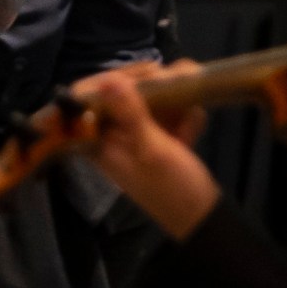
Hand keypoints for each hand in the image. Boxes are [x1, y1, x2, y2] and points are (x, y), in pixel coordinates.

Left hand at [68, 61, 221, 239]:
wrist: (201, 215)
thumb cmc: (171, 188)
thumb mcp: (150, 150)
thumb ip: (129, 114)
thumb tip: (108, 80)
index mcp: (96, 139)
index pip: (85, 98)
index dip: (109, 78)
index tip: (143, 72)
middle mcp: (111, 132)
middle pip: (120, 88)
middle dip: (155, 86)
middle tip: (178, 86)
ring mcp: (134, 131)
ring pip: (149, 93)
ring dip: (175, 100)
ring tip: (188, 118)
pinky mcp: (156, 132)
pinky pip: (168, 108)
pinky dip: (183, 115)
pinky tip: (191, 131)